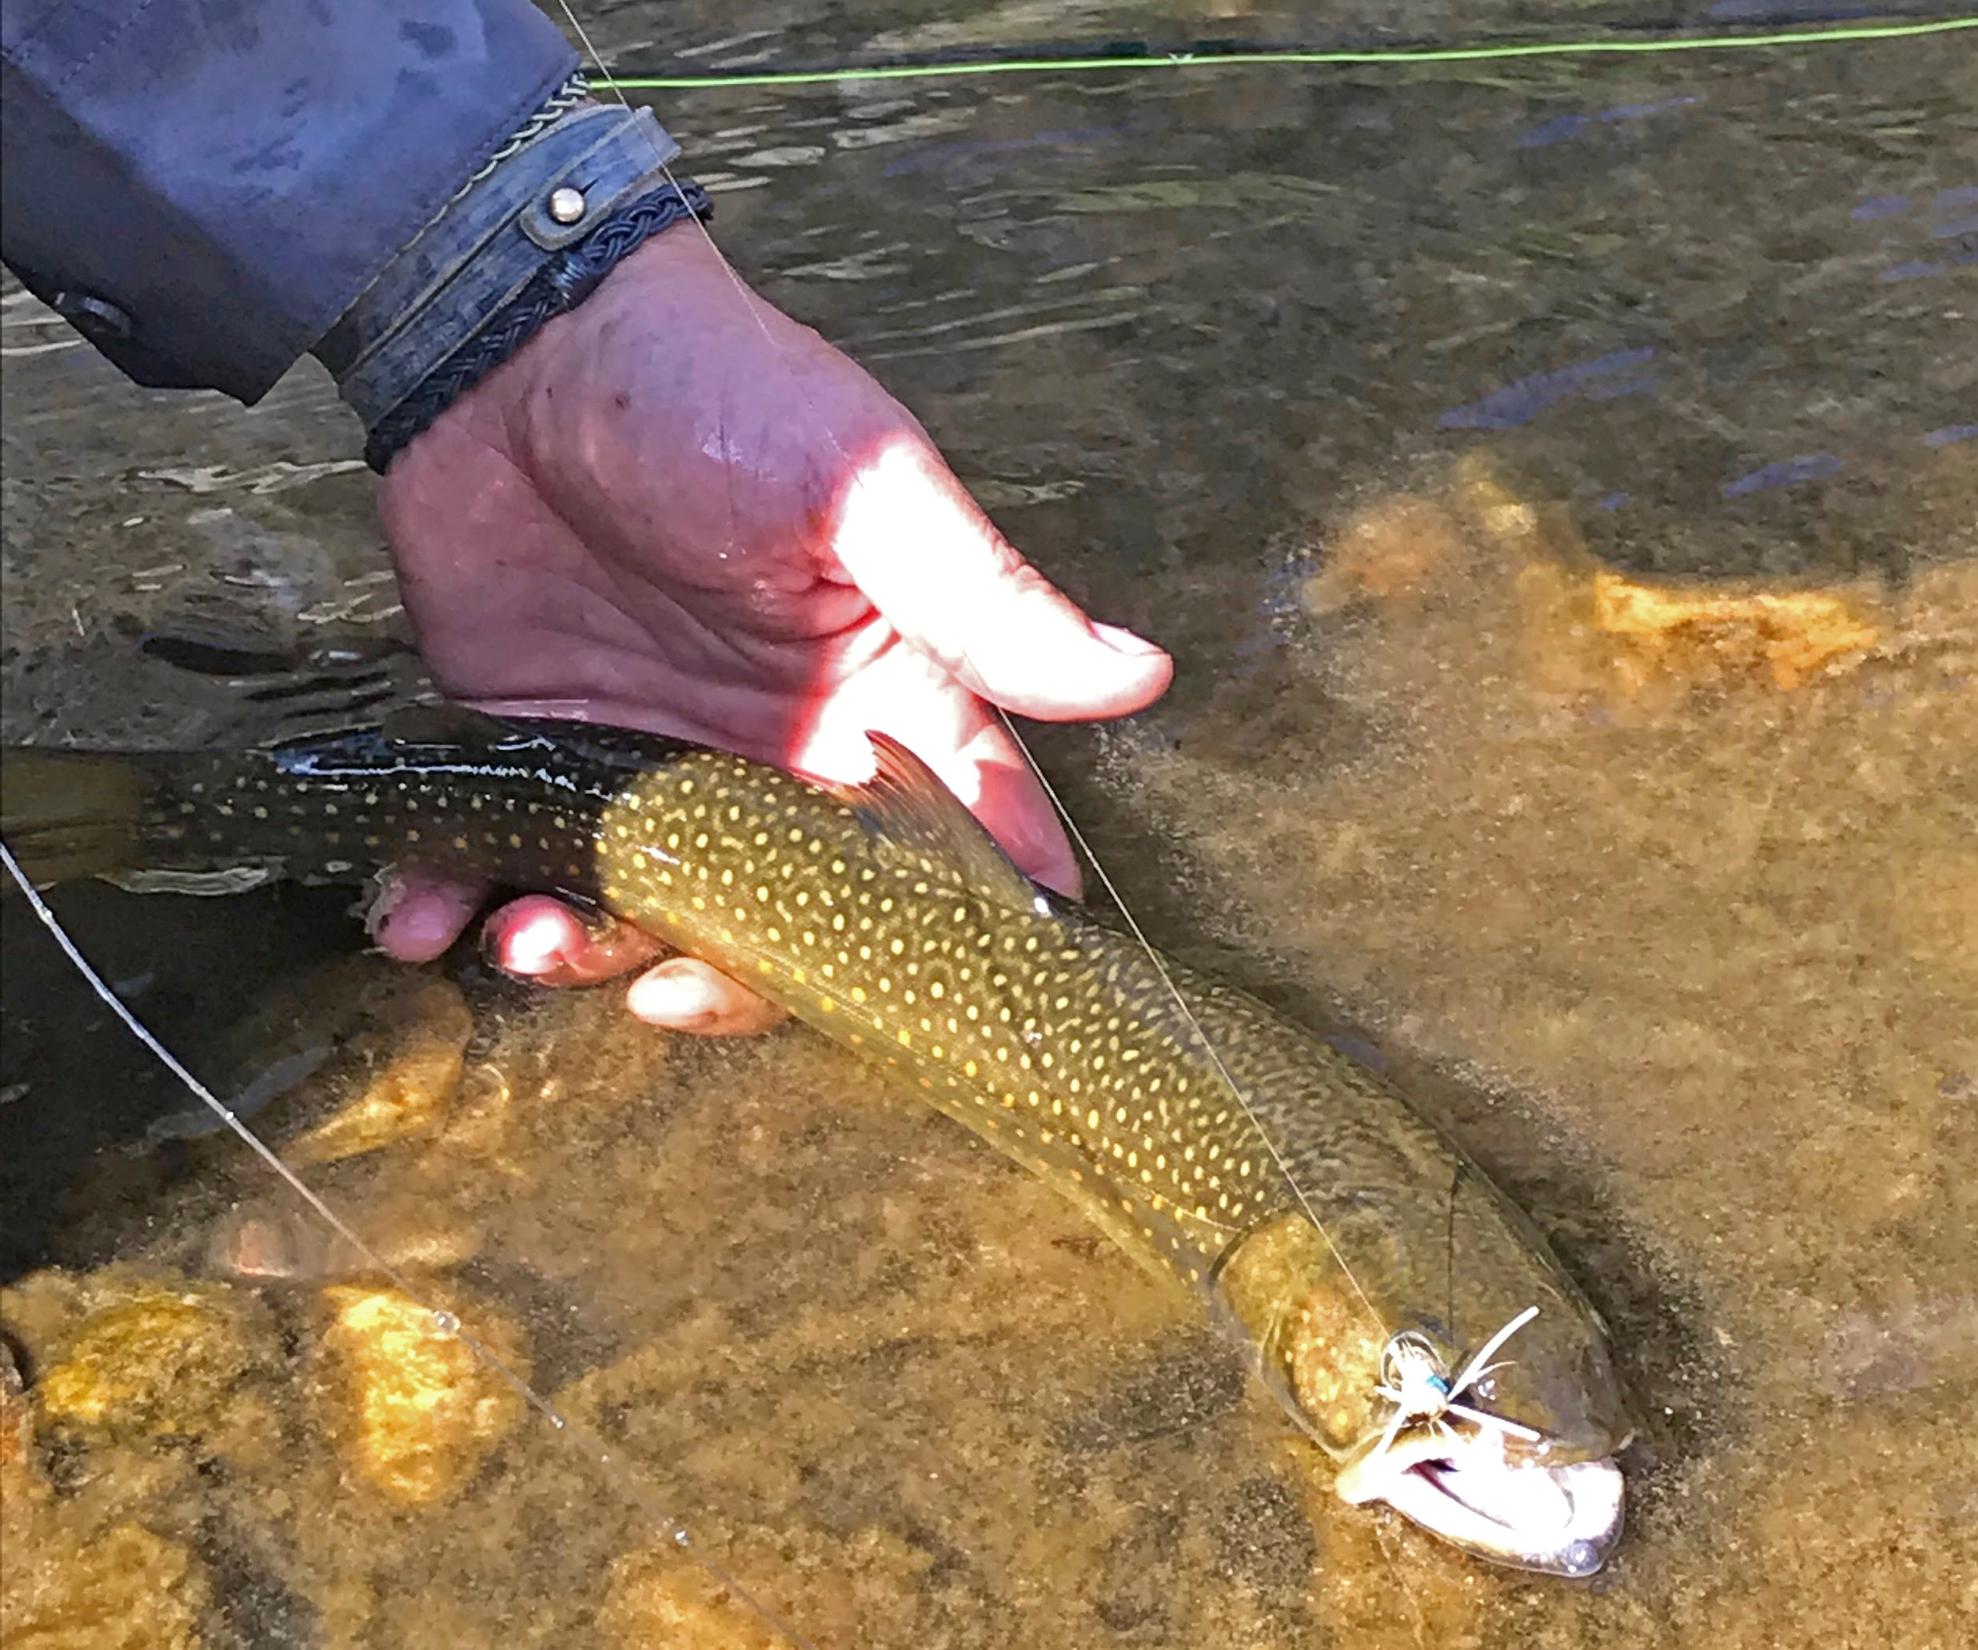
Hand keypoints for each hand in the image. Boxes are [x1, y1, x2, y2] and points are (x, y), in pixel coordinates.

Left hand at [367, 225, 1171, 1033]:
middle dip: (730, 980)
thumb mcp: (867, 492)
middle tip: (665, 988)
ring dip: (590, 954)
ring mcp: (651, 762)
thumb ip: (983, 598)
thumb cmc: (719, 392)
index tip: (948, 1013)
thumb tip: (1139, 675)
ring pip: (644, 912)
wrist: (518, 339)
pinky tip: (428, 914)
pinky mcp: (539, 750)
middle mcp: (774, 754)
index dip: (960, 928)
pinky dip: (465, 901)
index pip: (954, 836)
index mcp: (880, 700)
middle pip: (785, 920)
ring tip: (529, 939)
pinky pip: (512, 857)